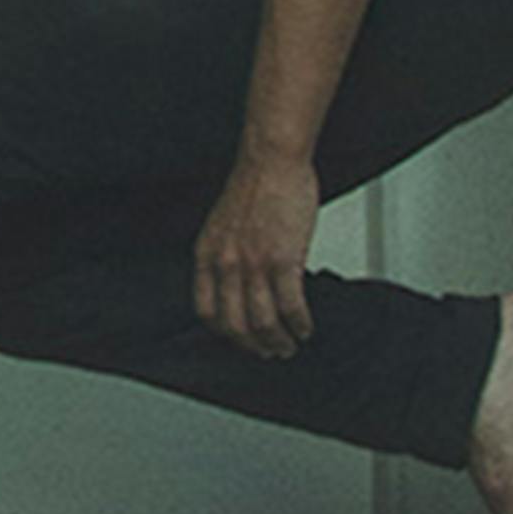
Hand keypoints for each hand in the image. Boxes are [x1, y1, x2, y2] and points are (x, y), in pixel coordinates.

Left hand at [193, 153, 320, 360]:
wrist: (271, 160)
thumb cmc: (254, 186)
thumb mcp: (223, 226)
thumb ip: (227, 255)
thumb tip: (242, 283)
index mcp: (206, 255)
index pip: (207, 311)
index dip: (224, 332)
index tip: (239, 339)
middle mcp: (226, 264)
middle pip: (235, 325)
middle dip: (254, 346)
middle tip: (269, 352)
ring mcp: (253, 265)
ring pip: (263, 323)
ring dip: (279, 341)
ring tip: (290, 346)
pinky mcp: (283, 261)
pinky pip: (291, 307)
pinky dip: (300, 325)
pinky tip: (306, 329)